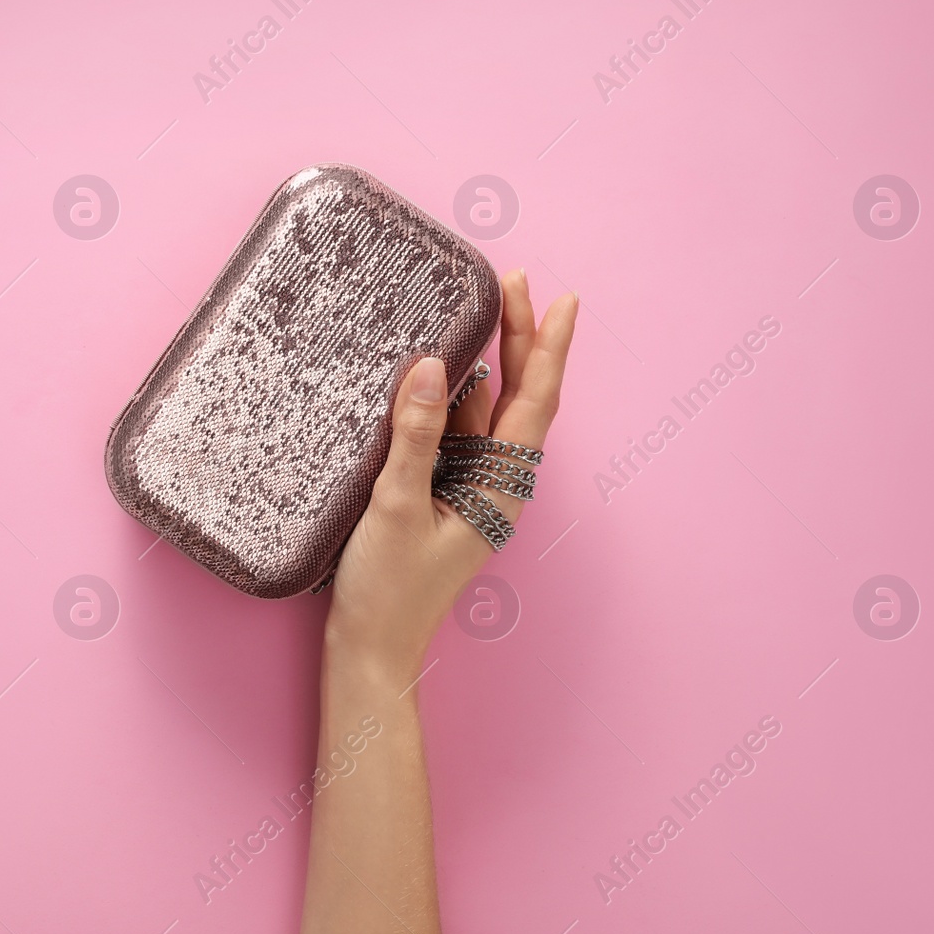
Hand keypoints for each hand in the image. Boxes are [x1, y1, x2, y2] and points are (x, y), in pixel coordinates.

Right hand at [326, 270, 577, 679]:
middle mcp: (495, 485)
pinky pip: (454, 434)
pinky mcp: (440, 496)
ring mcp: (468, 490)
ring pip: (485, 413)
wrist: (370, 652)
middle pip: (517, 398)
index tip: (562, 300)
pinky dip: (449, 397)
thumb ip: (414, 434)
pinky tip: (433, 371)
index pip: (535, 403)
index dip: (547, 348)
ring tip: (475, 309)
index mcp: (500, 489)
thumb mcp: (395, 505)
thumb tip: (427, 364)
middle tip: (515, 280)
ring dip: (483, 364)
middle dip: (518, 339)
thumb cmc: (387, 591)